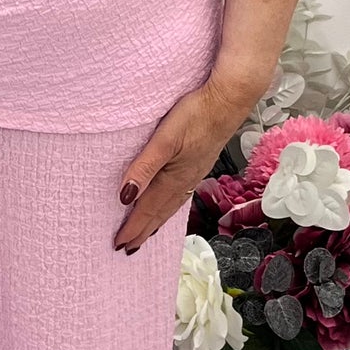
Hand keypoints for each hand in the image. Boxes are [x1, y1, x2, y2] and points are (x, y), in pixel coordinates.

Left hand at [113, 76, 252, 252]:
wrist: (229, 101)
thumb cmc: (198, 115)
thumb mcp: (165, 140)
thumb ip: (144, 168)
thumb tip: (125, 196)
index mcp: (174, 178)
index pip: (148, 209)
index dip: (133, 227)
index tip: (120, 244)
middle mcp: (185, 181)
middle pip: (160, 212)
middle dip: (143, 231)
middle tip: (128, 248)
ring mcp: (193, 173)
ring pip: (170, 205)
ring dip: (156, 221)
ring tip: (146, 234)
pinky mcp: (198, 163)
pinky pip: (180, 194)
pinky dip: (169, 206)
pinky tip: (168, 203)